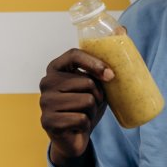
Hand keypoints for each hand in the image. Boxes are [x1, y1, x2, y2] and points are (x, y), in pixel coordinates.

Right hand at [40, 48, 114, 166]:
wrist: (74, 137)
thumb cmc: (86, 106)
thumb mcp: (97, 83)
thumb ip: (106, 60)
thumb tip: (123, 29)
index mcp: (56, 68)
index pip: (73, 54)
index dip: (94, 63)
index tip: (111, 75)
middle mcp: (46, 82)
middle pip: (86, 82)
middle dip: (98, 96)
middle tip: (93, 104)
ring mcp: (44, 101)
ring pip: (86, 101)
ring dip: (92, 111)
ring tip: (84, 115)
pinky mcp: (47, 121)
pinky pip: (80, 118)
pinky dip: (85, 124)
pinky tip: (77, 126)